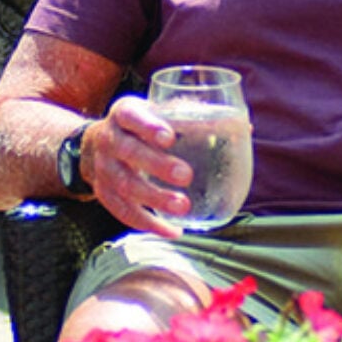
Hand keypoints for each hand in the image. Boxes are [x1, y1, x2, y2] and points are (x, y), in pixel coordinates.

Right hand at [87, 95, 195, 236]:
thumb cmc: (139, 126)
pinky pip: (124, 212)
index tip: (169, 137)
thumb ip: (190, 116)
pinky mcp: (103, 193)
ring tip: (183, 207)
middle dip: (157, 165)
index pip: (131, 116)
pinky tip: (173, 230)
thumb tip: (245, 128)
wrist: (96, 145)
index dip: (148, 127)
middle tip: (185, 175)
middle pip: (129, 153)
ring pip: (125, 186)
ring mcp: (103, 169)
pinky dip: (148, 223)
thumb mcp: (154, 110)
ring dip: (155, 198)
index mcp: (124, 114)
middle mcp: (108, 140)